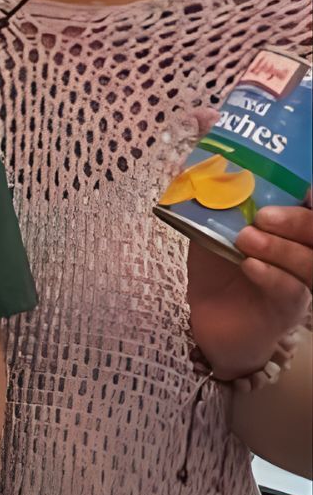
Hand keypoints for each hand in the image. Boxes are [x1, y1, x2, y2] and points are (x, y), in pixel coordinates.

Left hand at [188, 188, 312, 379]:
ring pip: (309, 263)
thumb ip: (211, 209)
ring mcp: (299, 284)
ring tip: (246, 238)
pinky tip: (250, 265)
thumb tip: (193, 173)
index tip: (299, 187)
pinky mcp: (287, 310)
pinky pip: (290, 290)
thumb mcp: (210, 234)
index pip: (309, 212)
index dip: (308, 199)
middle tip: (263, 215)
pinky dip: (270, 275)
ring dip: (279, 247)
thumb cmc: (218, 272)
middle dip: (295, 220)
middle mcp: (303, 256)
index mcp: (290, 233)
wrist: (211, 321)